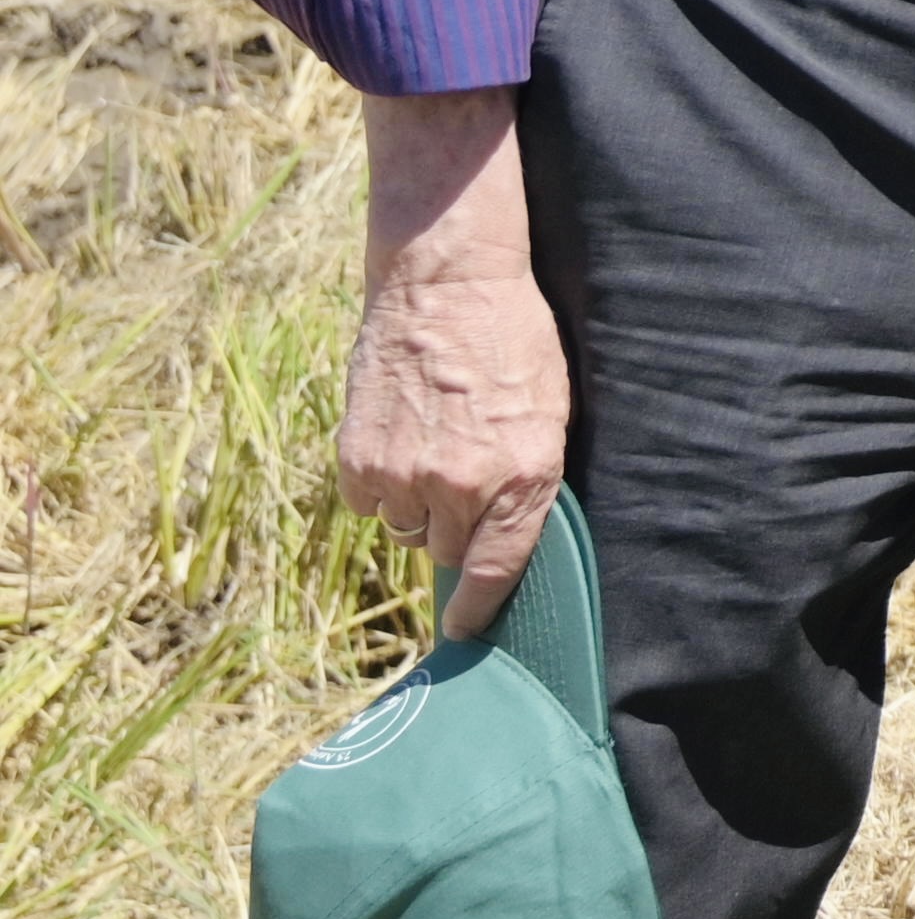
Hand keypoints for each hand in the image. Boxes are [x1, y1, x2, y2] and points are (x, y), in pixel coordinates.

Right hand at [345, 258, 569, 645]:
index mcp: (523, 476)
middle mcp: (462, 486)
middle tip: (461, 484)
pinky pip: (369, 504)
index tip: (468, 631)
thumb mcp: (551, 409)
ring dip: (417, 506)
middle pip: (447, 551)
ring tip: (433, 449)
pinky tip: (400, 441)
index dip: (480, 610)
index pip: (497, 571)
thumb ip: (531, 477)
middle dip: (455, 529)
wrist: (446, 286)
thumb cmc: (514, 339)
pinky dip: (381, 486)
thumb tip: (510, 536)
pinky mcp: (359, 459)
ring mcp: (405, 475)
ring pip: (406, 529)